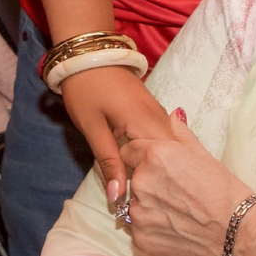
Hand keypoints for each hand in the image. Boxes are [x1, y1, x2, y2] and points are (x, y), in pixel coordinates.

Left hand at [60, 65, 172, 206]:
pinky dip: (155, 154)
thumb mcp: (93, 129)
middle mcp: (161, 118)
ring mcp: (160, 112)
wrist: (87, 53)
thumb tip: (117, 198)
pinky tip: (146, 167)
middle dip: (158, 178)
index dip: (155, 185)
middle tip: (142, 199)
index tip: (140, 203)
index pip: (165, 164)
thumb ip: (108, 163)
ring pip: (168, 148)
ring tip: (146, 187)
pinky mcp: (154, 110)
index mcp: (147, 123)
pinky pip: (162, 138)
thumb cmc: (86, 89)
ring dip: (158, 167)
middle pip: (170, 157)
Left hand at [117, 112, 250, 255]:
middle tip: (174, 193)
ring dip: (149, 206)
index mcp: (155, 156)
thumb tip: (173, 114)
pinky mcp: (142, 238)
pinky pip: (139, 228)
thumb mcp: (205, 157)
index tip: (157, 168)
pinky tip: (175, 230)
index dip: (142, 157)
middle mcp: (142, 182)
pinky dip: (152, 228)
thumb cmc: (226, 194)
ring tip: (177, 214)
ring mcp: (139, 212)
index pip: (129, 150)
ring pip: (135, 204)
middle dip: (148, 182)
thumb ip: (181, 134)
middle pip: (133, 177)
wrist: (238, 237)